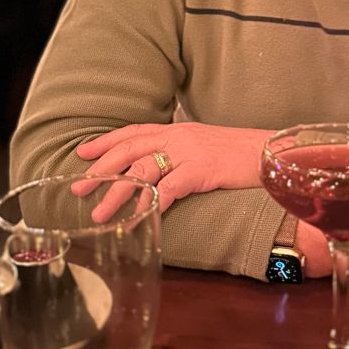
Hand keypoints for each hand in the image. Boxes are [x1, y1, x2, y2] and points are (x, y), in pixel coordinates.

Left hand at [73, 122, 269, 220]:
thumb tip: (161, 170)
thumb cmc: (239, 153)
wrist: (269, 152)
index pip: (133, 131)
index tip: (81, 152)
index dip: (106, 141)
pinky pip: (167, 189)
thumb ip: (181, 152)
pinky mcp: (200, 170)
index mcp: (177, 129)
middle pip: (129, 150)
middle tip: (78, 187)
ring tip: (99, 212)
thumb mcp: (205, 145)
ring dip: (117, 193)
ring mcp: (188, 152)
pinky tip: (137, 219)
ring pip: (141, 171)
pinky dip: (149, 205)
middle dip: (101, 169)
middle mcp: (178, 136)